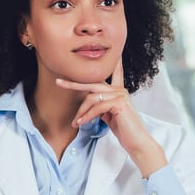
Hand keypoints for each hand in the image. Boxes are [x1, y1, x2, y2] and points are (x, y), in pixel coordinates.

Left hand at [58, 57, 167, 177]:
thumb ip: (100, 106)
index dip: (112, 63)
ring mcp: (121, 95)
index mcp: (119, 91)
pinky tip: (81, 123)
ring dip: (81, 111)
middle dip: (74, 83)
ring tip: (75, 123)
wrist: (137, 142)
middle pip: (93, 83)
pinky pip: (97, 107)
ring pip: (92, 97)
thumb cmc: (124, 131)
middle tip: (58, 82)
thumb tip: (86, 105)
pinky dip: (87, 116)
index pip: (115, 73)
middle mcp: (120, 90)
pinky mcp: (119, 103)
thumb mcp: (109, 115)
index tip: (111, 53)